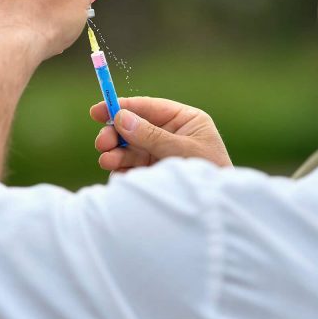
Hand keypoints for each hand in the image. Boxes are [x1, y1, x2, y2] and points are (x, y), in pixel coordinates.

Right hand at [90, 97, 231, 171]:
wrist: (220, 211)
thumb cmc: (211, 174)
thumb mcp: (183, 150)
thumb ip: (151, 135)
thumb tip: (121, 117)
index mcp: (185, 121)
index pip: (149, 108)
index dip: (122, 106)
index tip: (97, 110)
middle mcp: (171, 135)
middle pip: (134, 128)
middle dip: (116, 134)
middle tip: (103, 143)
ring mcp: (161, 156)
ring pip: (129, 149)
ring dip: (115, 154)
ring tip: (107, 160)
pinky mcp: (154, 175)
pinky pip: (131, 169)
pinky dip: (121, 171)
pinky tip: (118, 175)